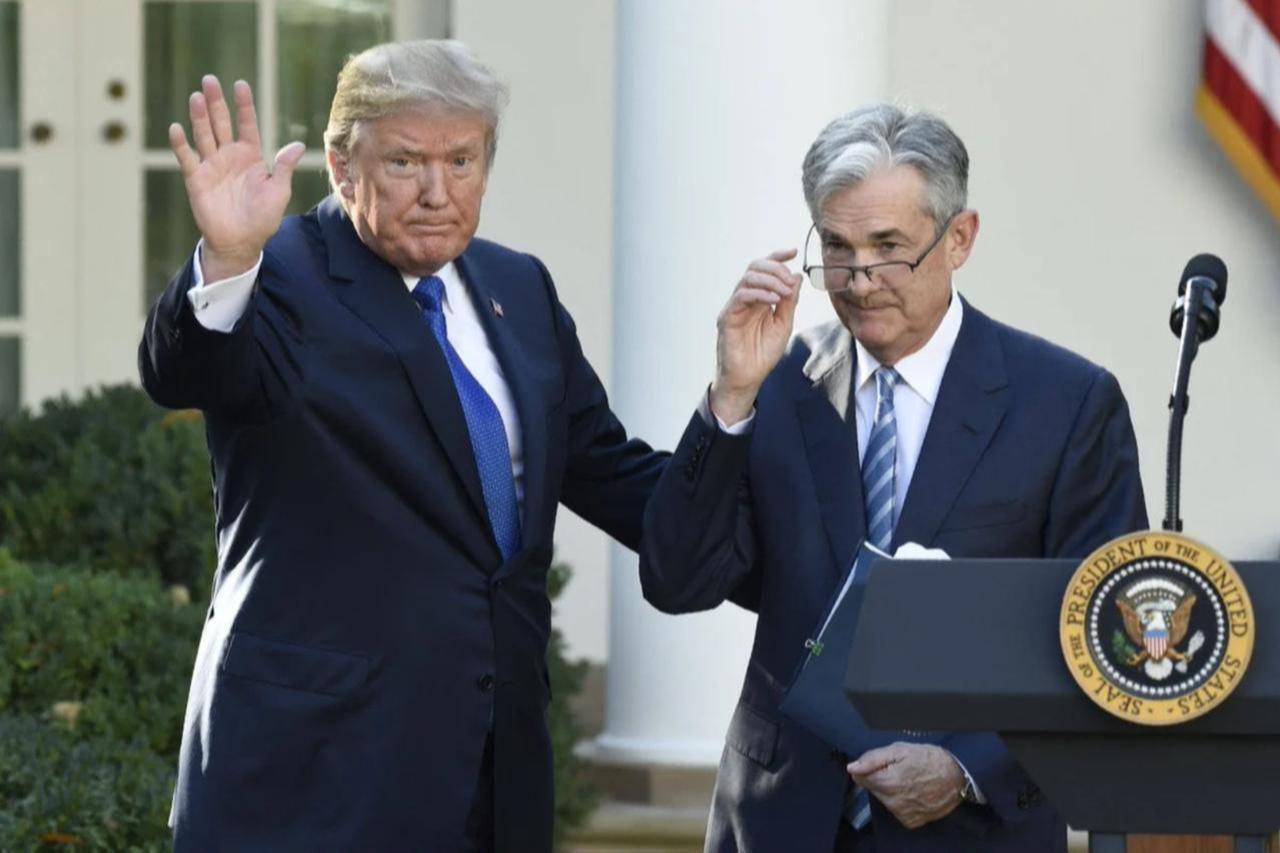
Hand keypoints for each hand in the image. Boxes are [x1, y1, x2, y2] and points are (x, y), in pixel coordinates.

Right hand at [168, 75, 305, 280]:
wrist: (240, 242)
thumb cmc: (263, 218)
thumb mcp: (279, 191)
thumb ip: (284, 167)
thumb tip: (298, 144)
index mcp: (251, 157)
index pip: (246, 125)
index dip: (243, 105)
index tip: (240, 84)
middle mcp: (229, 156)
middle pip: (222, 123)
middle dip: (216, 102)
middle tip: (209, 79)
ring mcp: (211, 166)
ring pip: (203, 135)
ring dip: (199, 117)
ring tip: (196, 97)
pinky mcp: (196, 179)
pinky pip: (186, 158)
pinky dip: (180, 144)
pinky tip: (176, 128)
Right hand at [709, 249, 801, 423]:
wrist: (749, 378)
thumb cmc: (763, 354)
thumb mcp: (784, 324)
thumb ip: (790, 301)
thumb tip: (796, 276)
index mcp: (759, 298)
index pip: (765, 269)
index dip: (777, 257)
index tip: (793, 252)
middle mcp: (745, 299)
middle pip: (755, 267)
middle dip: (775, 268)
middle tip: (789, 280)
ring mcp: (734, 307)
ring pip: (748, 278)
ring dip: (769, 280)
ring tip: (784, 291)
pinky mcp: (727, 317)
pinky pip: (741, 296)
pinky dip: (759, 293)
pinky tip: (773, 300)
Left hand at [847, 743, 965, 828]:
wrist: (958, 777)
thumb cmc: (930, 760)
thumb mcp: (899, 750)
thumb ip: (872, 758)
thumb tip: (852, 767)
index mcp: (886, 782)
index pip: (860, 777)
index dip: (869, 767)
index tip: (883, 763)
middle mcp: (892, 802)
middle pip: (873, 788)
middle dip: (881, 777)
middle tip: (900, 769)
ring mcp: (902, 814)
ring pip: (885, 799)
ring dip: (892, 790)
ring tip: (910, 779)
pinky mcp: (912, 821)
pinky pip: (897, 810)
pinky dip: (902, 802)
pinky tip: (914, 792)